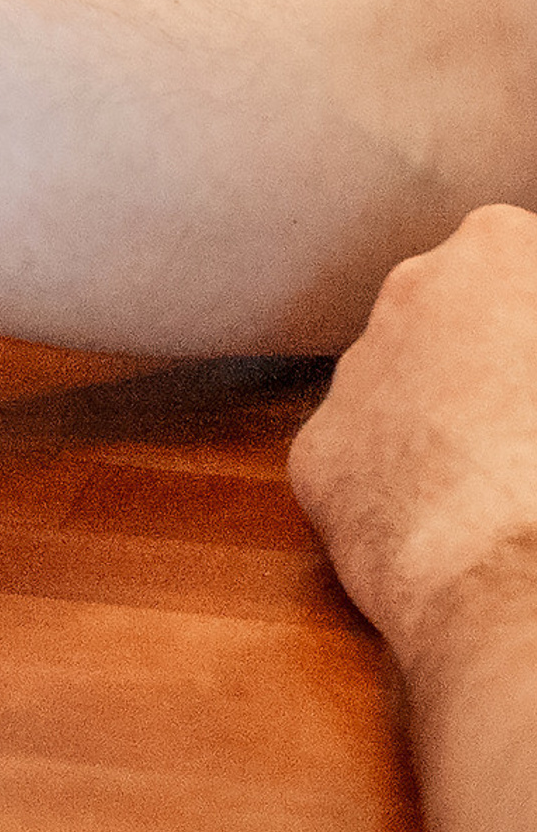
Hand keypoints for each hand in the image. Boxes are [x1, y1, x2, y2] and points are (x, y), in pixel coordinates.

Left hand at [289, 206, 536, 661]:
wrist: (517, 580)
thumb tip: (524, 364)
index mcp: (496, 251)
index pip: (522, 264)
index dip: (532, 323)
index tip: (534, 363)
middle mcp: (410, 291)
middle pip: (460, 320)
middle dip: (496, 360)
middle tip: (526, 422)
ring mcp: (353, 372)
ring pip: (404, 387)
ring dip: (444, 423)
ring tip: (504, 486)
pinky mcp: (317, 455)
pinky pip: (365, 461)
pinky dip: (401, 490)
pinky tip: (451, 530)